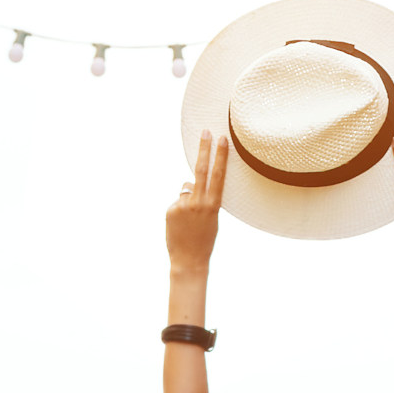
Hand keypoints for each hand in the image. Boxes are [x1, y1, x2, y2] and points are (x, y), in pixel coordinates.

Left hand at [168, 130, 228, 275]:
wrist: (189, 261)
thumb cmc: (204, 239)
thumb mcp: (211, 218)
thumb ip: (204, 199)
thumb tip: (189, 183)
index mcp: (213, 205)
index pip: (218, 176)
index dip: (220, 156)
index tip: (222, 139)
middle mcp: (198, 203)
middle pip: (201, 170)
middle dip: (204, 149)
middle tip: (205, 131)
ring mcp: (183, 206)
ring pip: (186, 189)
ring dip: (188, 199)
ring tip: (189, 221)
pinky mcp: (171, 210)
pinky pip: (177, 202)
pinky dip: (178, 210)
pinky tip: (180, 225)